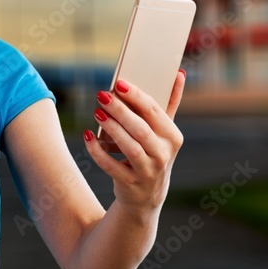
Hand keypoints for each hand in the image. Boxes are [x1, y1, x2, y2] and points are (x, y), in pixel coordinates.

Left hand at [83, 71, 186, 215]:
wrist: (147, 195)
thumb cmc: (154, 152)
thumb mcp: (164, 131)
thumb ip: (171, 103)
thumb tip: (179, 73)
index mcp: (173, 137)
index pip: (155, 112)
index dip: (136, 96)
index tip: (119, 83)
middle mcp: (163, 154)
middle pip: (140, 128)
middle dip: (120, 110)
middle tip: (102, 95)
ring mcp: (148, 171)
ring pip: (129, 147)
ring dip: (111, 128)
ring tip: (97, 112)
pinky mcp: (130, 183)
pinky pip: (111, 165)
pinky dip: (98, 151)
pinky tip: (87, 136)